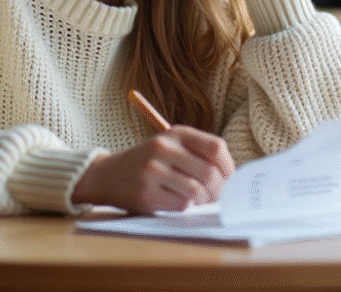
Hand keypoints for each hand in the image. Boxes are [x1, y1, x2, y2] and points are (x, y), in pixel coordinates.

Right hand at [71, 126, 234, 213]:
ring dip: (202, 201)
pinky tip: (176, 201)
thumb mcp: (171, 146)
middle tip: (215, 197)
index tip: (230, 179)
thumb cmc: (149, 162)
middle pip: (209, 173)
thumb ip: (198, 155)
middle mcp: (164, 147)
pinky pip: (181, 205)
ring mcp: (153, 170)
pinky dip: (185, 207)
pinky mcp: (146, 193)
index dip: (229, 167)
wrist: (108, 174)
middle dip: (218, 190)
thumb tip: (232, 178)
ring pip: (196, 191)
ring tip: (196, 199)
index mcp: (176, 133)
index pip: (216, 148)